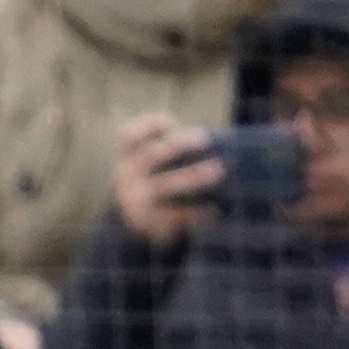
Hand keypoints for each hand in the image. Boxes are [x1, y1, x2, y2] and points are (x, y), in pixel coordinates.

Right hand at [109, 114, 224, 246]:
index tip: (172, 124)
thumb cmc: (154, 180)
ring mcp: (137, 200)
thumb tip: (218, 139)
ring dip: (192, 176)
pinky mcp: (149, 222)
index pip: (130, 136)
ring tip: (219, 171)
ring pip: (164, 185)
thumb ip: (173, 145)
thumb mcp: (153, 162)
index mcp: (129, 157)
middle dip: (180, 144)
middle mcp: (128, 176)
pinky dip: (196, 212)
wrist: (133, 224)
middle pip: (152, 155)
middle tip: (206, 139)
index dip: (149, 127)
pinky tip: (214, 211)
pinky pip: (175, 215)